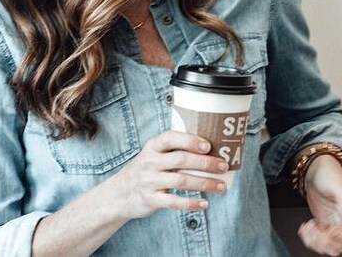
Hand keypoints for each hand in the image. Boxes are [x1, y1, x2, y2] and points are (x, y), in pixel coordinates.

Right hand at [103, 131, 229, 219]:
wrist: (117, 195)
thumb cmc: (145, 171)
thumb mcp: (152, 155)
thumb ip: (174, 150)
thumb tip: (211, 148)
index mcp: (152, 147)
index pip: (170, 138)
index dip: (190, 141)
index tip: (208, 145)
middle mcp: (149, 162)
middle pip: (181, 160)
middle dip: (205, 163)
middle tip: (223, 166)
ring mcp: (149, 182)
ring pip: (181, 181)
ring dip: (205, 184)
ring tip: (221, 186)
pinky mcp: (150, 200)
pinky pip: (173, 202)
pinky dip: (190, 203)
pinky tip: (204, 203)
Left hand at [298, 155, 341, 255]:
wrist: (316, 171)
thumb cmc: (331, 173)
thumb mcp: (339, 185)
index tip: (333, 231)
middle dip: (330, 242)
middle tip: (318, 230)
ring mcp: (338, 226)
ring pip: (333, 247)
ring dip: (318, 243)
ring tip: (310, 228)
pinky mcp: (326, 227)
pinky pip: (321, 243)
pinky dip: (311, 240)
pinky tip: (306, 228)